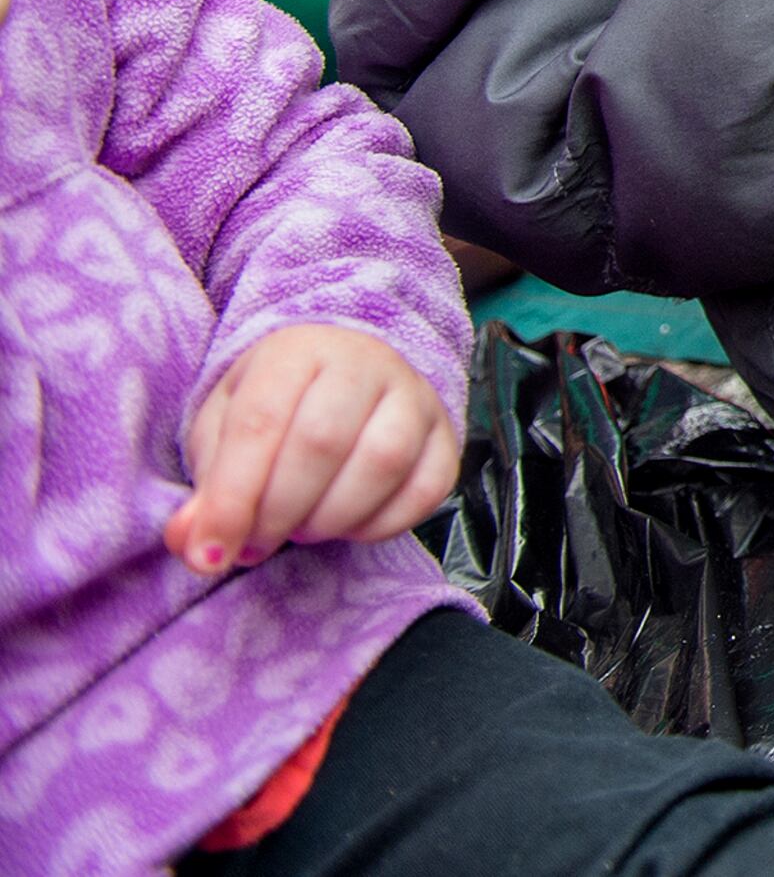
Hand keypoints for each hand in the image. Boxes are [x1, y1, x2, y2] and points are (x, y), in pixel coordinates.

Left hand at [165, 326, 457, 577]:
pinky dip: (382, 524)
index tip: (209, 554)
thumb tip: (192, 542)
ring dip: (331, 519)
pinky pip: (427, 488)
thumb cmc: (276, 408)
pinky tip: (349, 525)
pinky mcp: (447, 434)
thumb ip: (205, 490)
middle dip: (279, 512)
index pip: (260, 424)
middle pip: (322, 443)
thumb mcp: (222, 432)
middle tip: (256, 542)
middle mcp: (364, 362)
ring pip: (382, 463)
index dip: (231, 499)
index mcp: (295, 352)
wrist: (348, 370)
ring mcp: (415, 395)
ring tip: (302, 529)